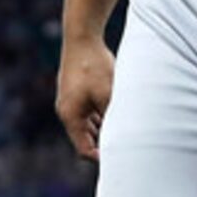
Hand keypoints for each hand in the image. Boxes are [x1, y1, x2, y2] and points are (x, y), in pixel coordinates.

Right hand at [55, 40, 115, 162]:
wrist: (82, 37)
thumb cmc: (95, 66)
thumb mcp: (108, 94)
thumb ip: (113, 117)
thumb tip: (125, 135)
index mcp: (71, 117)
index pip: (84, 150)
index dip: (102, 158)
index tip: (122, 158)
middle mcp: (68, 112)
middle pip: (86, 139)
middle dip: (105, 144)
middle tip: (129, 147)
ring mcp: (71, 102)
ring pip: (90, 126)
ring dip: (105, 129)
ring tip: (127, 129)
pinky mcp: (77, 93)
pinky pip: (90, 112)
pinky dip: (103, 116)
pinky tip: (120, 111)